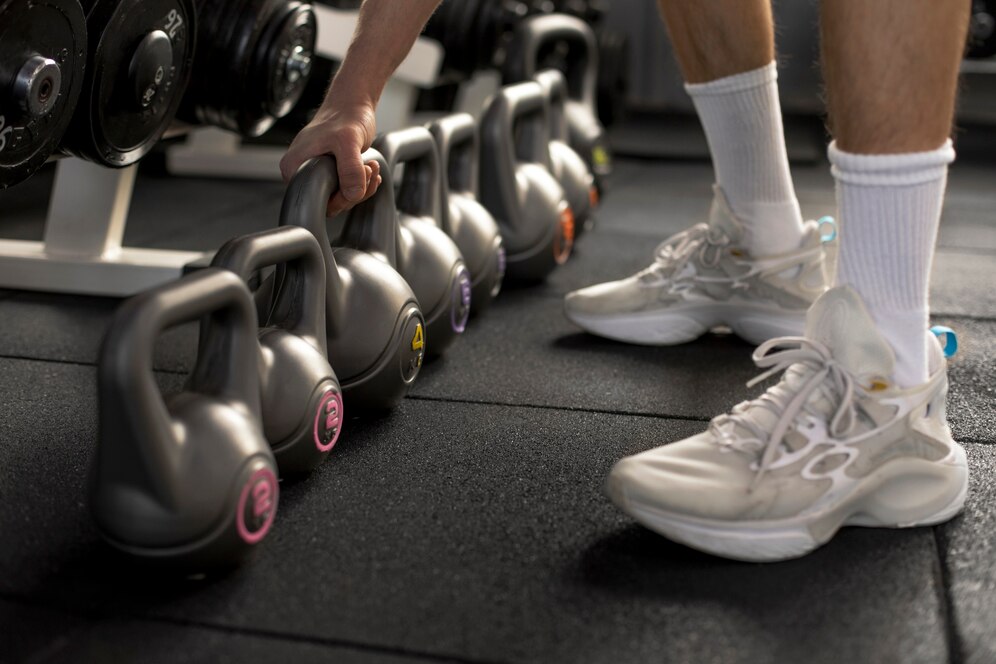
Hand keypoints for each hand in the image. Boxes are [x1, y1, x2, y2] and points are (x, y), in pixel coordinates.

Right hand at [280, 99, 381, 216]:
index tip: (358, 178)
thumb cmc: (345, 115)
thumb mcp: (348, 141)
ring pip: (340, 196)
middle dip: (354, 190)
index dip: (340, 198)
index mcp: (294, 166)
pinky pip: (345, 188)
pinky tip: (370, 170)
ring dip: (361, 185)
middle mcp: (301, 171)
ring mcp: (315, 172)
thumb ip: (350, 169)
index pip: (315, 200)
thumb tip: (352, 195)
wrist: (352, 102)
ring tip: (371, 166)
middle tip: (367, 169)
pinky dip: (361, 182)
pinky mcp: (329, 171)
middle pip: (329, 201)